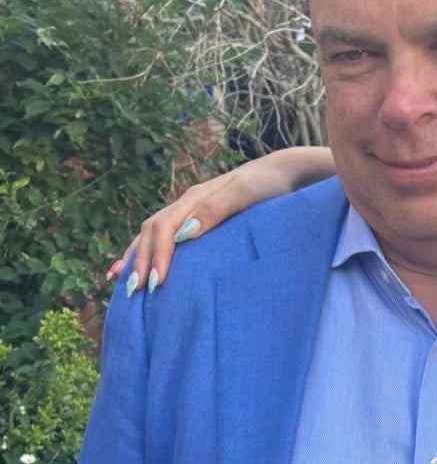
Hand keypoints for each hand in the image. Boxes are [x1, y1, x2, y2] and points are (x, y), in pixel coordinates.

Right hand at [106, 146, 336, 293]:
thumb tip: (184, 233)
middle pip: (151, 231)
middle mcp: (188, 203)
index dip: (156, 257)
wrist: (285, 171)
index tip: (155, 284)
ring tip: (123, 282)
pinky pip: (167, 234)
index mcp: (195, 199)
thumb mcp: (246, 194)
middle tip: (134, 292)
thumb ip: (217, 210)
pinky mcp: (201, 217)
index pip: (163, 229)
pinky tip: (145, 264)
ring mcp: (193, 209)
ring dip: (138, 256)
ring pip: (154, 233)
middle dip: (140, 261)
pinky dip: (151, 250)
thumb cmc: (269, 185)